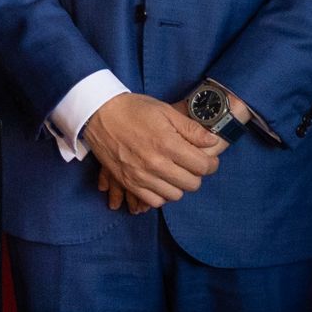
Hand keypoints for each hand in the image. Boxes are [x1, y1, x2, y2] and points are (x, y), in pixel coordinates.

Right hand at [83, 91, 224, 210]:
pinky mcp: (128, 182)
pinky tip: (160, 181)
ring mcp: (141, 176)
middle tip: (191, 164)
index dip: (211, 164)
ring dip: (179, 185)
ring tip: (175, 172)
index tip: (208, 160)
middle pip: (192, 184)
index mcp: (168, 144)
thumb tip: (212, 142)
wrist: (98, 113)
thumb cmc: (133, 109)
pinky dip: (161, 194)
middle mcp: (156, 163)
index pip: (203, 167)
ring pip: (175, 195)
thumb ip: (191, 129)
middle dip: (196, 174)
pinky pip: (154, 201)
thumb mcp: (165, 111)